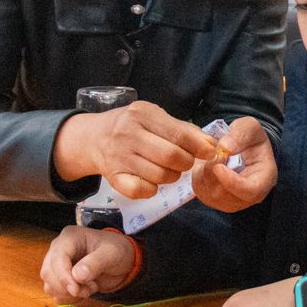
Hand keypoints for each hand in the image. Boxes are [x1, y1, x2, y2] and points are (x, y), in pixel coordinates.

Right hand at [39, 225, 138, 302]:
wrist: (120, 261)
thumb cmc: (117, 251)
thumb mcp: (112, 254)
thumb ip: (96, 263)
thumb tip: (77, 276)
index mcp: (70, 237)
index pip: (57, 258)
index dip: (63, 276)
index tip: (75, 291)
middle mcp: (58, 249)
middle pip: (48, 273)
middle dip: (68, 287)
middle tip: (92, 287)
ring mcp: (56, 264)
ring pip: (50, 285)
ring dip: (69, 294)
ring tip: (91, 286)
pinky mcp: (59, 278)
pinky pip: (55, 294)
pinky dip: (69, 298)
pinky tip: (84, 291)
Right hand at [52, 101, 219, 198]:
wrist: (94, 138)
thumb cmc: (132, 126)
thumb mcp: (155, 117)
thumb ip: (184, 130)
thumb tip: (212, 145)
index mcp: (142, 115)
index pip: (179, 134)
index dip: (200, 146)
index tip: (211, 153)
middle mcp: (128, 135)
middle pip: (171, 157)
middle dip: (186, 163)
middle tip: (185, 162)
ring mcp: (119, 157)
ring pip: (160, 176)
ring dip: (172, 176)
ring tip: (168, 169)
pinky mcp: (114, 178)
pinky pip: (141, 191)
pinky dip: (152, 189)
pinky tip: (152, 180)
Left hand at [191, 117, 276, 212]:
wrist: (239, 145)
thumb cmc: (249, 137)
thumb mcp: (250, 127)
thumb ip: (240, 135)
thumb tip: (225, 148)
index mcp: (265, 178)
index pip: (251, 191)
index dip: (233, 183)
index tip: (218, 167)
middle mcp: (251, 195)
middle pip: (228, 197)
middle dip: (215, 175)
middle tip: (214, 154)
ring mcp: (233, 201)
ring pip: (213, 197)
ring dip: (206, 175)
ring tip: (212, 157)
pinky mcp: (217, 200)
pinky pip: (203, 194)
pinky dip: (199, 178)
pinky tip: (206, 165)